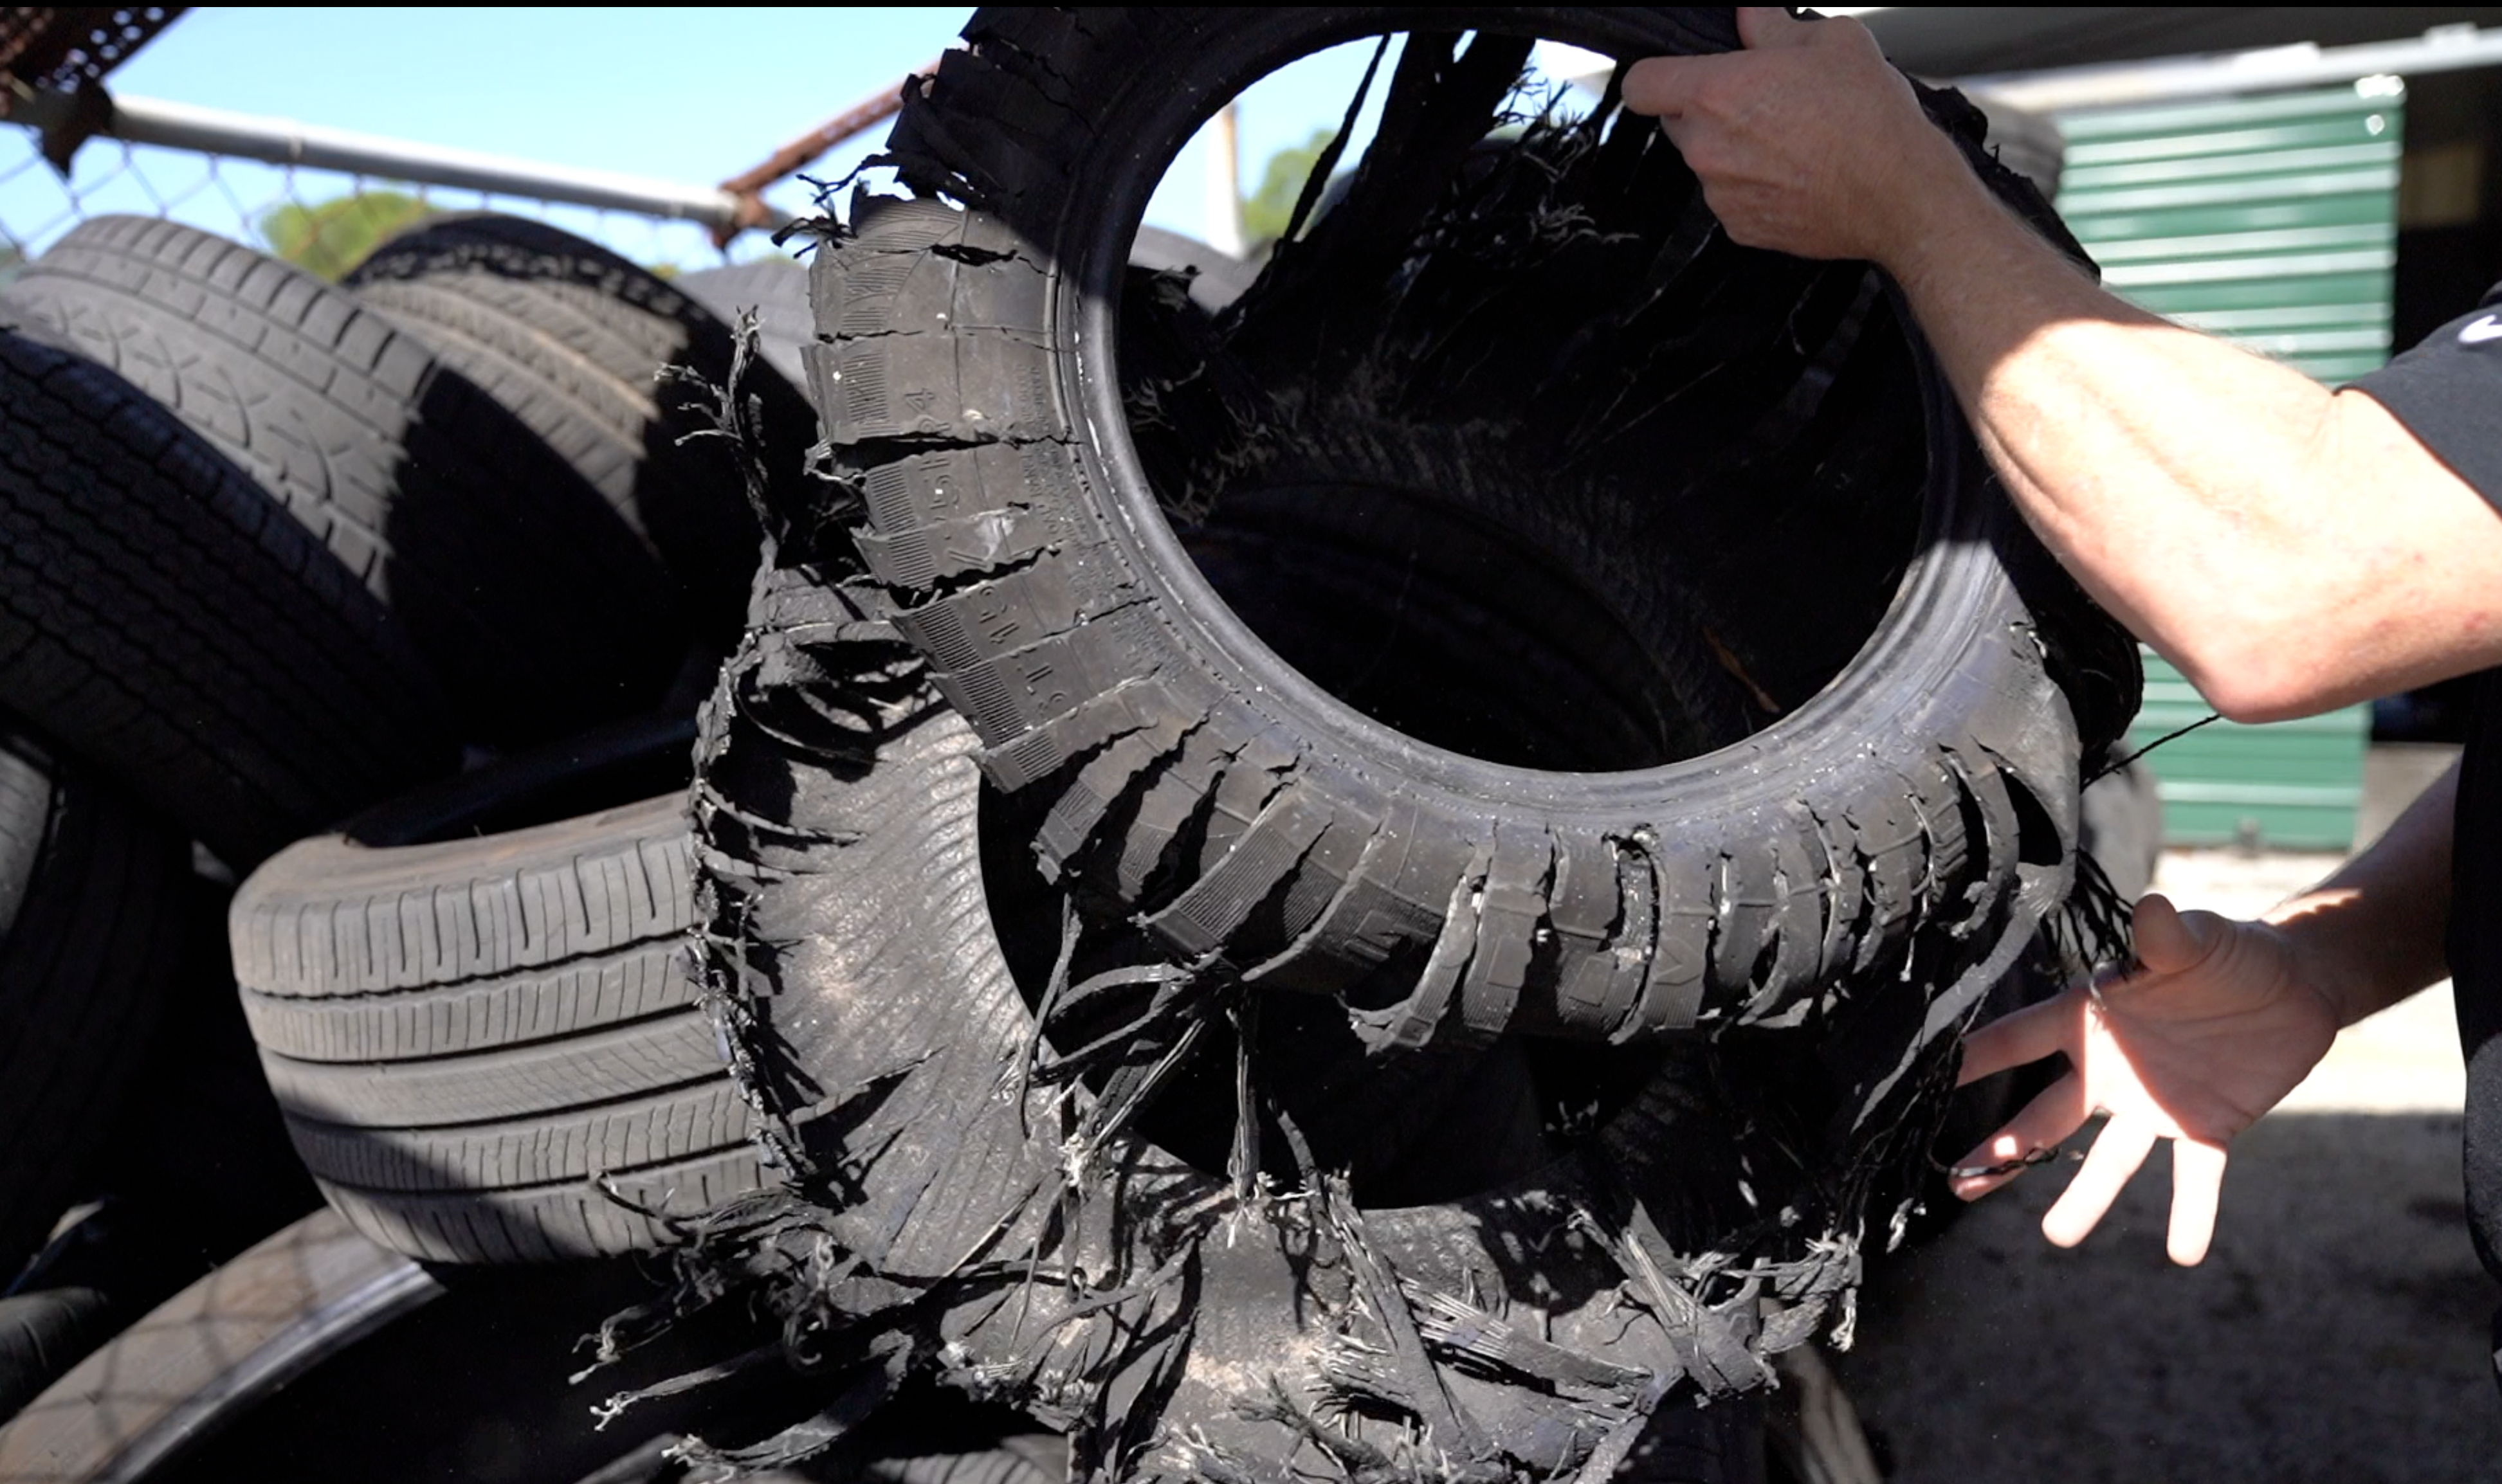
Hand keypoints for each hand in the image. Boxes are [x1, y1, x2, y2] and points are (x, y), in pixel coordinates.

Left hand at [1619, 8, 1979, 266]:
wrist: (1899, 194)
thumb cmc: (1869, 118)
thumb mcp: (1829, 41)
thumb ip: (1771, 24)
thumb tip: (1749, 13)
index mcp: (1716, 93)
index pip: (1641, 85)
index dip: (1655, 76)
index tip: (1673, 76)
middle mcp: (1706, 147)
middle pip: (1677, 122)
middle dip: (1706, 111)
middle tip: (1761, 103)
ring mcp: (1720, 193)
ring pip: (1707, 162)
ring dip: (1733, 151)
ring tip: (1790, 140)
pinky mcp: (1740, 228)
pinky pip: (1731, 199)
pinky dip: (1753, 188)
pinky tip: (1795, 174)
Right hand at [1950, 893, 2341, 1264]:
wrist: (2297, 987)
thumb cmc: (2233, 952)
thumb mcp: (2199, 942)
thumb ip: (2168, 937)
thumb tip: (2151, 907)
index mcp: (2092, 1020)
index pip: (2020, 1040)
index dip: (1975, 1059)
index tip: (1925, 1082)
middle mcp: (2110, 1070)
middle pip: (2043, 1115)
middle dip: (2002, 1150)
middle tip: (1960, 1183)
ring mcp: (2153, 1105)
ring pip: (2108, 1161)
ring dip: (2083, 1199)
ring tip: (2058, 1237)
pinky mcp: (2206, 1128)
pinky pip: (2194, 1178)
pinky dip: (2192, 1214)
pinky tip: (2184, 1253)